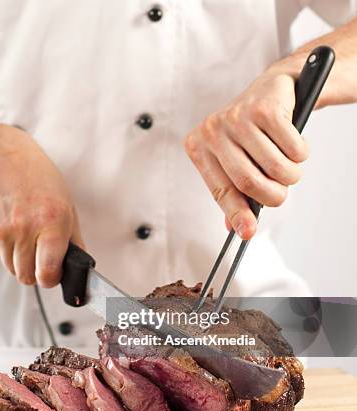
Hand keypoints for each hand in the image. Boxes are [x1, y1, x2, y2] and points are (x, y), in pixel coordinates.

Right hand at [0, 121, 83, 286]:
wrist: (1, 158)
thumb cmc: (39, 179)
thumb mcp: (67, 206)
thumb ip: (74, 241)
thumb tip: (79, 269)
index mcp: (51, 222)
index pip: (47, 273)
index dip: (51, 278)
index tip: (53, 273)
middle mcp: (24, 228)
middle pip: (27, 277)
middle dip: (35, 271)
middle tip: (40, 254)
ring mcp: (2, 231)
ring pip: (11, 268)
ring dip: (20, 260)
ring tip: (25, 235)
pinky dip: (6, 248)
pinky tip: (11, 226)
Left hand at [184, 71, 308, 239]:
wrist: (274, 88)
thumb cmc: (252, 131)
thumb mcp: (234, 160)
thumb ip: (233, 192)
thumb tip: (239, 229)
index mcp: (199, 147)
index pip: (220, 190)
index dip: (237, 214)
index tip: (248, 232)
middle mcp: (212, 131)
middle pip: (248, 182)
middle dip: (273, 195)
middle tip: (281, 193)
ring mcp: (237, 117)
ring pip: (274, 167)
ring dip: (291, 174)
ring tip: (289, 165)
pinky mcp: (264, 109)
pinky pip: (292, 148)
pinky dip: (300, 153)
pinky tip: (294, 143)